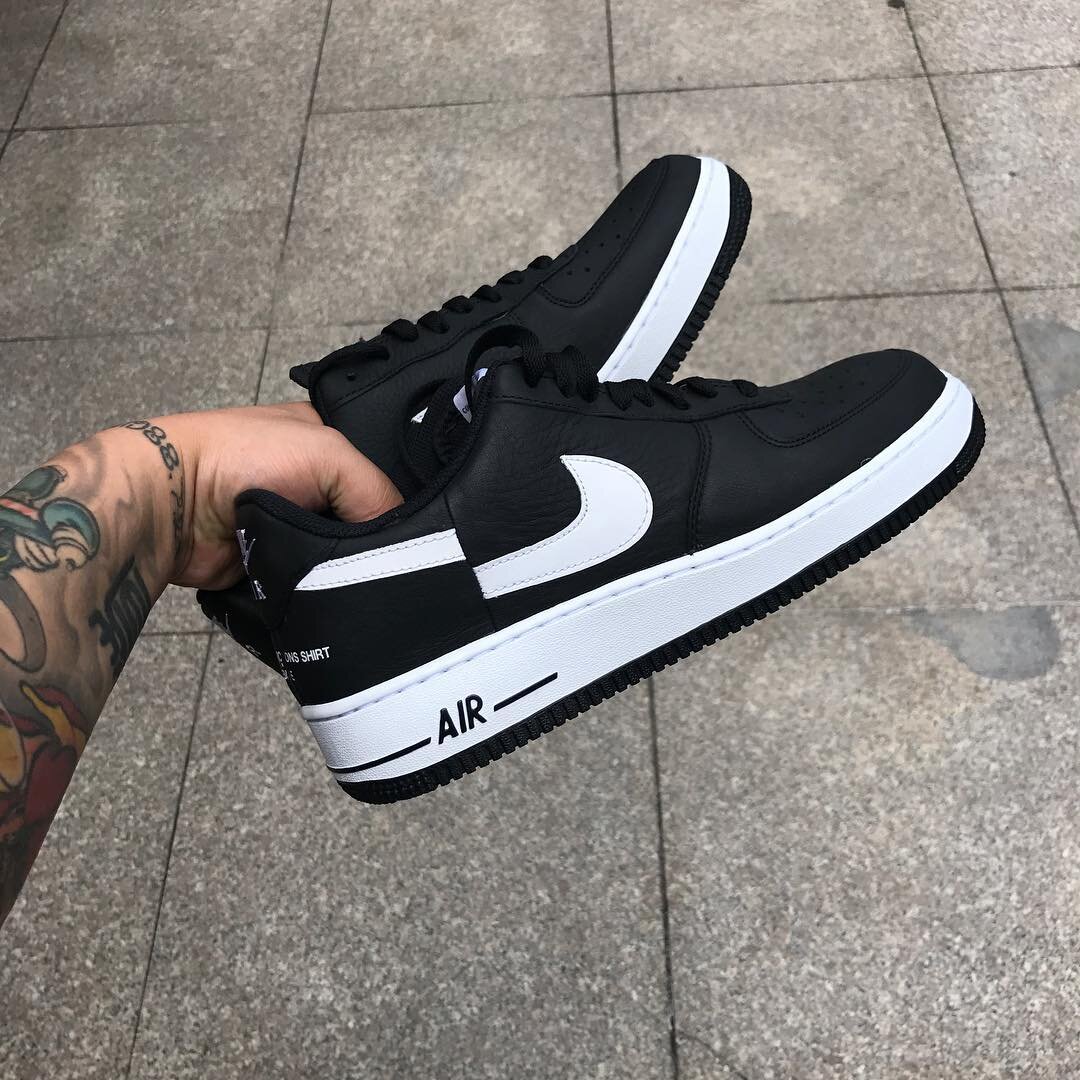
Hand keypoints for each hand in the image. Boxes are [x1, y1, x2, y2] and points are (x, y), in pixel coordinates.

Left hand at [166, 402, 401, 589]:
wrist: (171, 507)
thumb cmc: (245, 459)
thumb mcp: (330, 454)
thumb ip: (378, 492)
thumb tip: (403, 547)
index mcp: (329, 442)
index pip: (385, 473)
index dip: (404, 500)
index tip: (429, 530)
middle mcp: (313, 483)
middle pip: (365, 520)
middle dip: (378, 542)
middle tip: (407, 566)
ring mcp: (292, 526)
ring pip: (342, 557)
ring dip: (351, 571)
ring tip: (381, 586)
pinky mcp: (276, 564)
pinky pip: (315, 584)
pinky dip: (326, 592)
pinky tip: (348, 598)